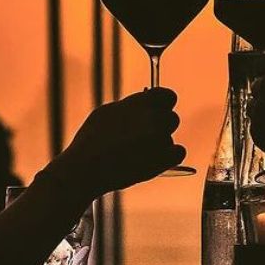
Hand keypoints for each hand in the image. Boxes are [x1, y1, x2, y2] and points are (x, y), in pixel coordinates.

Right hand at [43, 88, 185, 199]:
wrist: (85, 169)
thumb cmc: (91, 141)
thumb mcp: (107, 113)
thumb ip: (130, 106)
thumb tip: (145, 104)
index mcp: (139, 103)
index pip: (167, 96)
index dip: (164, 104)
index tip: (159, 111)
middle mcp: (152, 117)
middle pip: (172, 118)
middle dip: (161, 127)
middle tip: (146, 137)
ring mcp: (159, 138)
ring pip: (170, 138)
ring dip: (159, 145)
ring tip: (137, 154)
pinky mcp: (163, 159)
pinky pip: (179, 153)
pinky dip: (169, 158)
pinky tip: (153, 161)